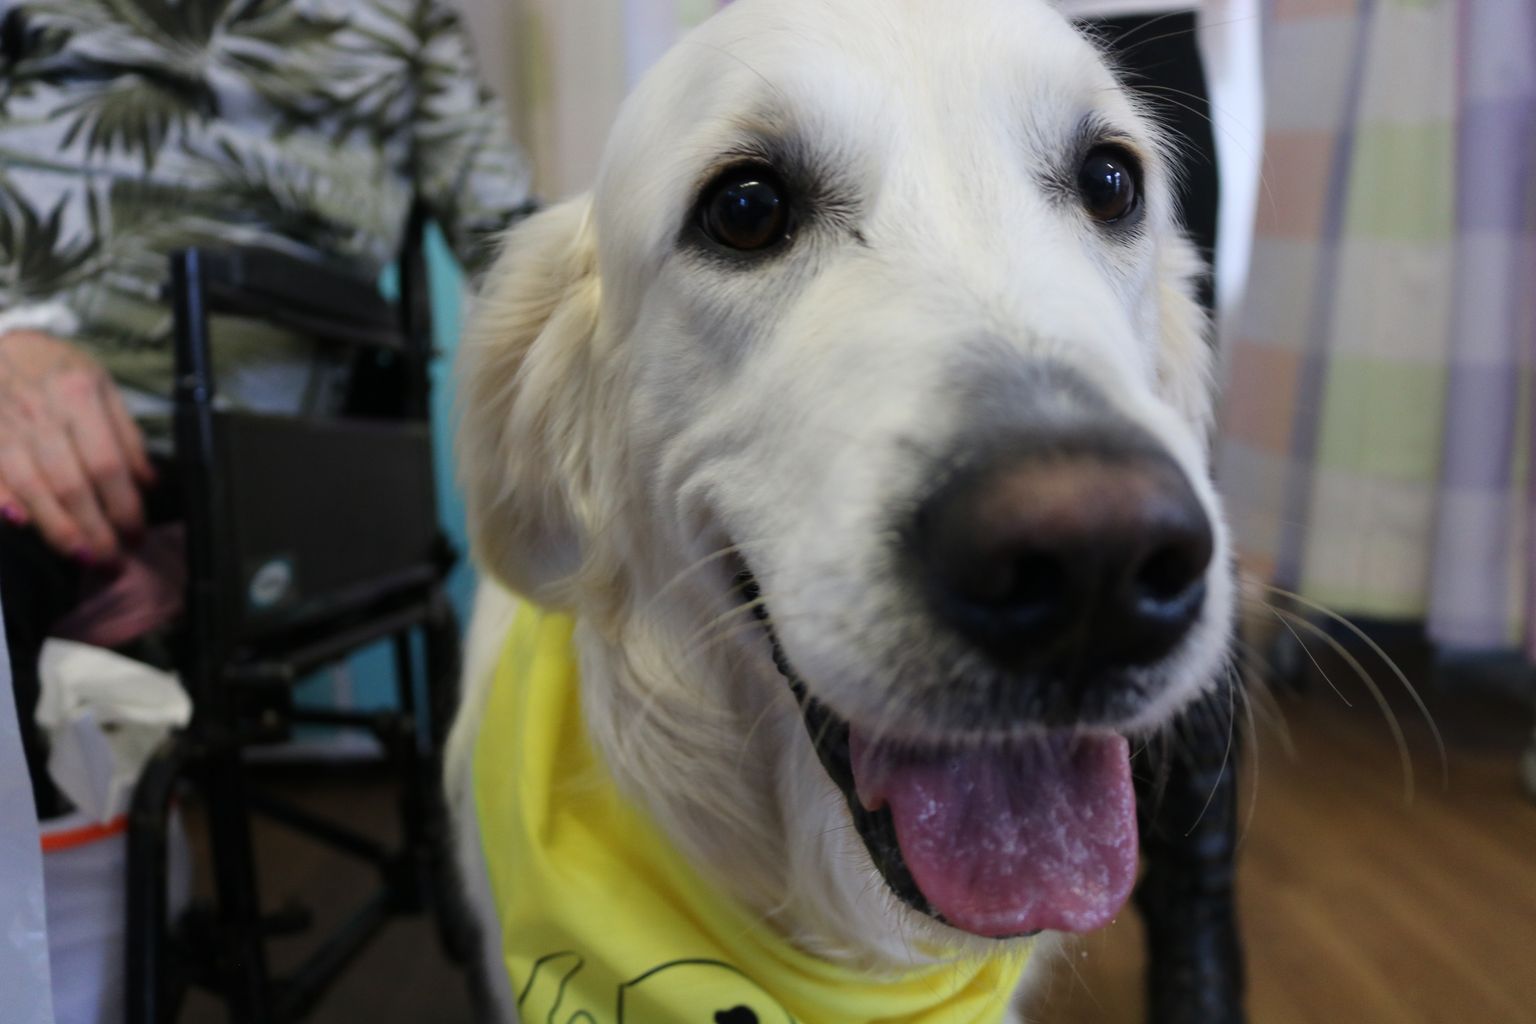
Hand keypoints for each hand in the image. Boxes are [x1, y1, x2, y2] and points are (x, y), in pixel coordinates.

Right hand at [0, 330, 155, 564]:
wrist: (2, 347)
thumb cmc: (57, 369)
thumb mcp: (103, 386)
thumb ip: (126, 436)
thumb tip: (148, 483)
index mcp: (78, 397)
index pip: (107, 465)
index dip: (124, 507)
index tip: (136, 534)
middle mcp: (40, 414)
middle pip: (71, 485)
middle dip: (95, 530)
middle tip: (112, 561)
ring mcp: (4, 427)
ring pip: (31, 488)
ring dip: (57, 530)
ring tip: (83, 558)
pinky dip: (3, 502)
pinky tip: (20, 525)